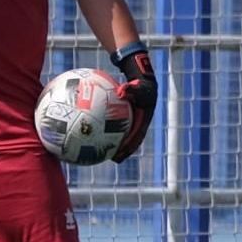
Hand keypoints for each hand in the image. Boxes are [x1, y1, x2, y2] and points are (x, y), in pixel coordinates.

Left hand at [111, 44, 156, 162]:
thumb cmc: (141, 84)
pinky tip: (96, 133)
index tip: (123, 153)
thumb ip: (131, 89)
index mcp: (143, 120)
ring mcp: (133, 123)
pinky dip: (109, 131)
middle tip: (114, 158)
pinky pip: (117, 127)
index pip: (137, 136)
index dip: (130, 146)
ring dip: (116, 145)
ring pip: (124, 136)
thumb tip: (122, 90)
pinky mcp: (127, 120)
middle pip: (131, 141)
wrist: (145, 82)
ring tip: (104, 152)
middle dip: (124, 151)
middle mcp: (139, 124)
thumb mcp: (138, 86)